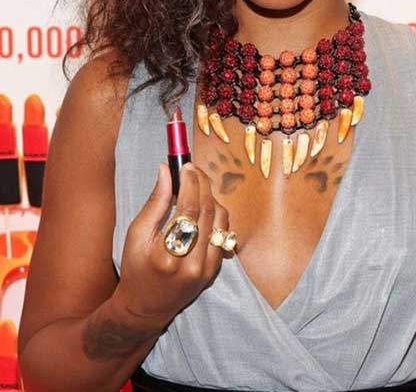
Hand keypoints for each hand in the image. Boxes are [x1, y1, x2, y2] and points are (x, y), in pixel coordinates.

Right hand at [112, 162, 228, 331]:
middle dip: (202, 184)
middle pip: (206, 211)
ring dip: (211, 198)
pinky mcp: (213, 271)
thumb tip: (166, 170)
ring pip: (219, 220)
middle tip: (193, 170)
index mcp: (166, 255)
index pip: (187, 208)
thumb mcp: (136, 234)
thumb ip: (155, 201)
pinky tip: (204, 208)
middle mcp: (190, 264)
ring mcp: (205, 270)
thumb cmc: (136, 267)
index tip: (187, 166)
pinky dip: (216, 216)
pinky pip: (223, 234)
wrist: (145, 307)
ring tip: (197, 188)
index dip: (190, 183)